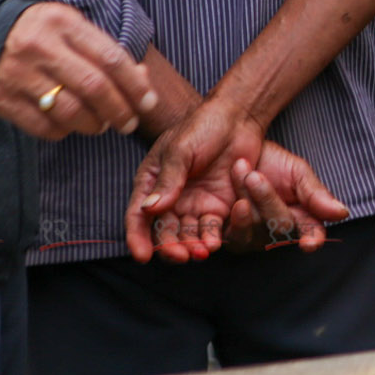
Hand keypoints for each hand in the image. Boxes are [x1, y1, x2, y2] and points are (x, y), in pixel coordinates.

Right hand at [0, 2, 157, 140]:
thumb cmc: (40, 34)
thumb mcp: (72, 28)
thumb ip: (106, 51)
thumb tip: (142, 79)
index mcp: (63, 23)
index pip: (110, 57)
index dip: (135, 84)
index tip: (149, 102)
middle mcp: (40, 47)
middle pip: (93, 87)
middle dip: (120, 110)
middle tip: (130, 123)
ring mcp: (19, 75)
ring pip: (70, 111)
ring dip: (95, 125)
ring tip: (103, 125)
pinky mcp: (3, 100)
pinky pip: (43, 127)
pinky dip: (64, 131)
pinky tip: (71, 125)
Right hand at [125, 97, 265, 262]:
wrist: (238, 118)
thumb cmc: (203, 126)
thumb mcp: (180, 149)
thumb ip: (169, 179)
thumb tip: (150, 209)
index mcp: (151, 182)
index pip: (138, 214)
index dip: (137, 237)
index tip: (141, 255)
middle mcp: (169, 198)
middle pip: (162, 231)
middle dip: (168, 247)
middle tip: (180, 255)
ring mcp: (193, 203)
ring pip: (186, 235)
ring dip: (190, 247)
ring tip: (200, 253)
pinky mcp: (217, 205)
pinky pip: (210, 228)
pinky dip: (210, 238)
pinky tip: (214, 243)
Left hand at [220, 146, 349, 252]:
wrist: (234, 148)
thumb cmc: (271, 161)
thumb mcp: (297, 171)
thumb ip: (316, 194)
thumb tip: (342, 213)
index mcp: (301, 217)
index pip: (312, 233)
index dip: (312, 239)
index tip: (310, 243)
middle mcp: (276, 231)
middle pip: (279, 228)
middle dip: (267, 200)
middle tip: (255, 175)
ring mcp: (251, 236)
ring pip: (253, 235)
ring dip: (248, 210)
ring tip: (242, 179)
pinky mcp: (226, 234)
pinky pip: (230, 238)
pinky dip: (231, 226)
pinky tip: (235, 206)